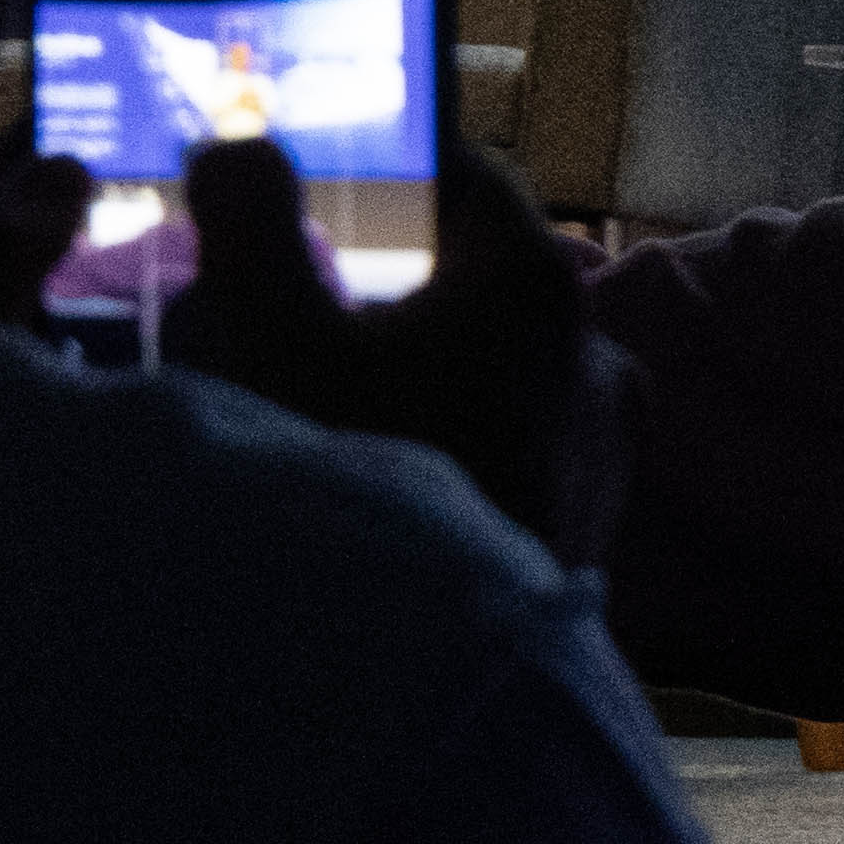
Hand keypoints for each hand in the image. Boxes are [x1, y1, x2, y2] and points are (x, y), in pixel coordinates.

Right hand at [161, 135, 608, 565]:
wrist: (427, 695)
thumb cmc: (354, 484)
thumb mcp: (269, 340)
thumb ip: (251, 222)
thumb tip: (240, 149)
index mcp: (530, 282)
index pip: (462, 173)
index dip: (381, 167)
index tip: (315, 181)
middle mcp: (592, 351)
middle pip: (478, 281)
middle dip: (395, 286)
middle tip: (304, 309)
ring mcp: (603, 447)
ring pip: (498, 375)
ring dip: (427, 380)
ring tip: (337, 417)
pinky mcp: (591, 529)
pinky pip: (513, 457)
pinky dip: (457, 455)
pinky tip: (390, 494)